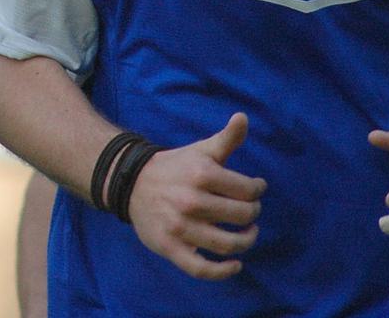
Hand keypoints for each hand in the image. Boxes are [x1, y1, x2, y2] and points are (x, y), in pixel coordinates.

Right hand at [127, 112, 264, 280]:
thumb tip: (243, 117)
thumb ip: (226, 138)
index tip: (255, 190)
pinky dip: (223, 271)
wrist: (130, 182)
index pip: (248, 190)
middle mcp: (191, 201)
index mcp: (201, 174)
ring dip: (246, 241)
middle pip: (242, 216)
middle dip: (252, 214)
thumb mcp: (200, 150)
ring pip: (228, 244)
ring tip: (247, 234)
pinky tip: (235, 265)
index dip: (257, 190)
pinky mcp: (171, 247)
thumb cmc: (175, 167)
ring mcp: (181, 227)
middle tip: (249, 212)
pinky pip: (202, 269)